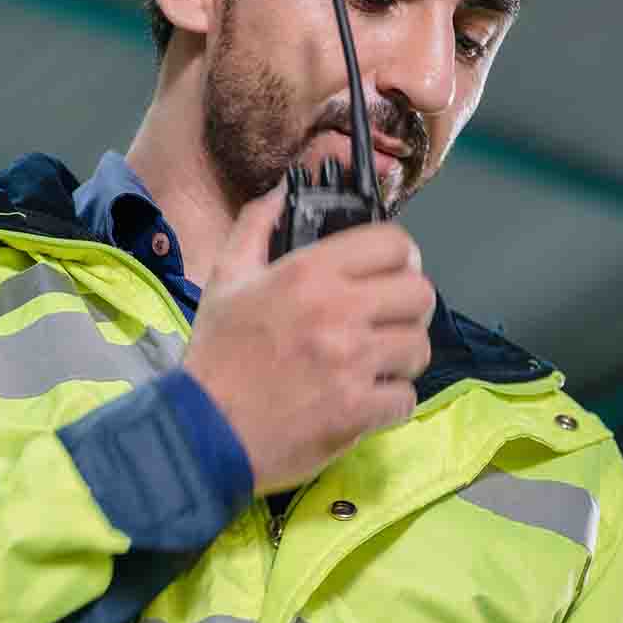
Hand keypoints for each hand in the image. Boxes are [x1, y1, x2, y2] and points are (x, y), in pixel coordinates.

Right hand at [185, 184, 434, 494]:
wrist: (203, 429)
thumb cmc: (217, 354)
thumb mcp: (225, 278)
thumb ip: (256, 226)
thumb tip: (282, 193)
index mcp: (310, 273)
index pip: (394, 244)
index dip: (400, 256)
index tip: (390, 272)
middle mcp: (339, 312)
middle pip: (420, 293)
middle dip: (408, 306)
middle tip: (388, 319)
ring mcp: (352, 364)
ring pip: (419, 346)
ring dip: (402, 355)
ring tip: (377, 361)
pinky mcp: (357, 410)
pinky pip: (406, 397)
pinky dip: (391, 401)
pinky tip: (365, 399)